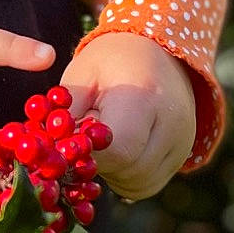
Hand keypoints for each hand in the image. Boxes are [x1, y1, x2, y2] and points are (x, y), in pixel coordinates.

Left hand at [59, 33, 197, 202]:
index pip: (118, 150)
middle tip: (85, 139)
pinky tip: (118, 151)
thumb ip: (66, 116)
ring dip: (112, 173)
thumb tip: (49, 153)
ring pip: (139, 184)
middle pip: (129, 171)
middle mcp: (173, 124)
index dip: (88, 155)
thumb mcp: (81, 76)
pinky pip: (148, 183)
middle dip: (98, 165)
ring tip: (104, 141)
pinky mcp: (184, 154)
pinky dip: (127, 176)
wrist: (156, 48)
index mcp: (145, 97)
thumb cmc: (110, 60)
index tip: (71, 142)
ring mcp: (183, 142)